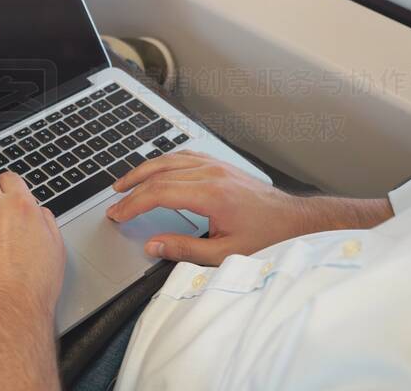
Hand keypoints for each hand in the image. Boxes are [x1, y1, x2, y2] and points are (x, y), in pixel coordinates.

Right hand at [106, 150, 392, 265]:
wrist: (296, 221)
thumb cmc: (267, 238)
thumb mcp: (225, 254)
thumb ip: (184, 250)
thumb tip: (153, 246)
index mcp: (210, 194)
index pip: (159, 193)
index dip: (133, 204)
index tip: (117, 215)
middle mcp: (211, 174)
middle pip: (159, 173)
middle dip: (132, 188)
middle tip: (114, 203)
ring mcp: (216, 166)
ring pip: (170, 159)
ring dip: (144, 170)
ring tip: (125, 183)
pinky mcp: (221, 165)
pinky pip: (185, 157)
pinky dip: (164, 162)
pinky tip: (156, 171)